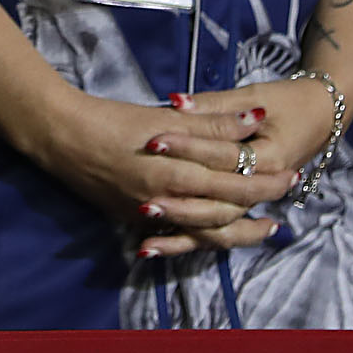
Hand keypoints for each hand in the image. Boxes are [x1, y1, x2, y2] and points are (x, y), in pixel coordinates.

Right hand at [29, 87, 291, 256]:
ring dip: (238, 230)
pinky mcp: (135, 220)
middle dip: (260, 202)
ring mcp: (151, 216)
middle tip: (289, 193)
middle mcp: (167, 202)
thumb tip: (255, 117)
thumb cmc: (111, 119)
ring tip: (264, 228)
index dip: (265, 178)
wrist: (60, 137)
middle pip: (226, 209)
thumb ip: (212, 122)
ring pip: (206, 231)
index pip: (233, 181)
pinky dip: (202, 235)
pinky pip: (179, 234)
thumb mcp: (164, 118)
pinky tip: (218, 232)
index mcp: (175, 172)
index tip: (292, 173)